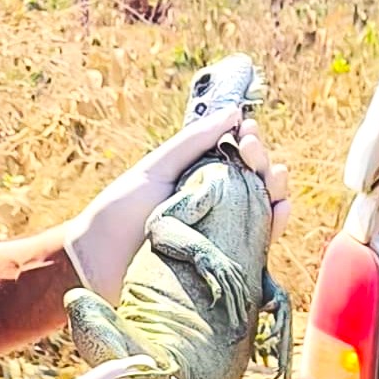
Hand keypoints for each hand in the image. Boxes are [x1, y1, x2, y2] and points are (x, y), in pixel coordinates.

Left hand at [61, 109, 295, 302]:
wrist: (97, 265)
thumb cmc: (118, 213)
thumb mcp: (155, 169)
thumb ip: (192, 142)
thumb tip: (233, 112)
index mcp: (198, 179)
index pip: (236, 156)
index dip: (248, 141)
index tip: (248, 129)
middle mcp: (215, 204)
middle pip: (255, 179)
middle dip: (262, 159)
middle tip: (251, 149)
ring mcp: (222, 232)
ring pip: (264, 207)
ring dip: (277, 187)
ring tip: (274, 175)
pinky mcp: (228, 262)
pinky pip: (261, 241)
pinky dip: (277, 223)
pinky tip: (281, 208)